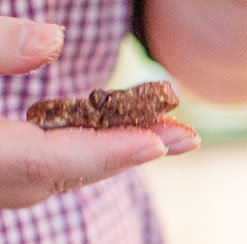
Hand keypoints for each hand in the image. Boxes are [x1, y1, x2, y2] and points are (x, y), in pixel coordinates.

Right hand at [0, 16, 198, 209]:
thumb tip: (54, 40)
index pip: (46, 161)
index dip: (105, 152)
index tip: (156, 143)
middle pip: (61, 172)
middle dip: (124, 153)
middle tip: (185, 136)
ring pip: (52, 175)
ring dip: (107, 154)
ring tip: (165, 135)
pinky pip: (37, 169)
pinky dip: (76, 152)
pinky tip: (112, 135)